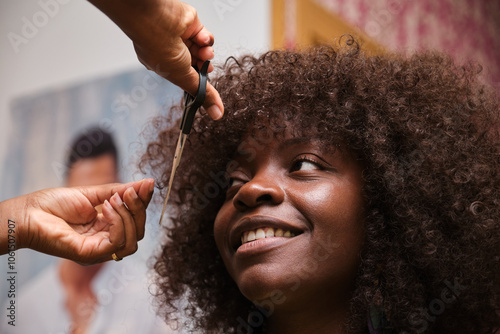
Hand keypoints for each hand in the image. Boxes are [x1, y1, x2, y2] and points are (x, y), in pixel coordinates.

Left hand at [1, 179, 153, 263]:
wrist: (28, 213)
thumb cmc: (53, 204)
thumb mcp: (94, 193)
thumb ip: (120, 190)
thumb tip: (148, 183)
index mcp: (107, 227)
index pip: (136, 219)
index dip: (144, 203)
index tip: (148, 185)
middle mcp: (106, 241)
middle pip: (139, 232)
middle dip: (139, 209)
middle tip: (129, 192)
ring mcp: (99, 250)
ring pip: (132, 241)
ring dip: (128, 217)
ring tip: (112, 200)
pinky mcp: (90, 255)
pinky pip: (116, 243)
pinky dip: (117, 223)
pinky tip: (104, 209)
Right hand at [89, 0, 223, 119]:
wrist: (157, 19)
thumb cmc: (158, 46)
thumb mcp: (183, 77)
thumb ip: (202, 93)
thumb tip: (216, 113)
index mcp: (164, 65)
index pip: (187, 77)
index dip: (198, 82)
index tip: (207, 88)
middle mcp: (173, 52)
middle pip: (197, 64)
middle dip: (204, 67)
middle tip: (205, 67)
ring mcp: (182, 38)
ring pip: (203, 51)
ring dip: (207, 53)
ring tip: (204, 52)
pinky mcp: (191, 25)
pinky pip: (205, 36)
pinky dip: (207, 39)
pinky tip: (202, 39)